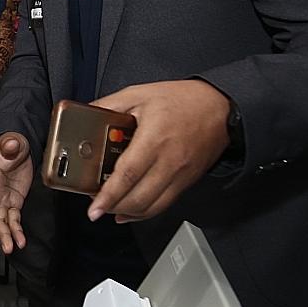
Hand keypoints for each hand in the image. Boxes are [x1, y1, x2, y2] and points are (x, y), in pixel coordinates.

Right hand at [0, 134, 32, 253]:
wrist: (19, 150)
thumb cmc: (9, 147)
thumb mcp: (11, 142)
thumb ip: (10, 144)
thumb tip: (11, 144)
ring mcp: (1, 199)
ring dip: (3, 236)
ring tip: (7, 248)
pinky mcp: (13, 204)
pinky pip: (13, 220)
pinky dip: (16, 231)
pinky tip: (20, 240)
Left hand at [88, 80, 230, 222]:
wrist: (221, 107)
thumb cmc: (183, 99)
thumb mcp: (139, 94)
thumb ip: (109, 105)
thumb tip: (86, 114)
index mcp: (154, 139)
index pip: (128, 175)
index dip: (108, 195)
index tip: (93, 207)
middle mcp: (169, 162)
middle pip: (138, 198)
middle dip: (113, 207)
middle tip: (96, 205)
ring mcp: (180, 175)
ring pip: (152, 206)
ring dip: (128, 212)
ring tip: (109, 208)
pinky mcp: (188, 181)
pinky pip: (165, 204)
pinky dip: (145, 212)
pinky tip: (130, 211)